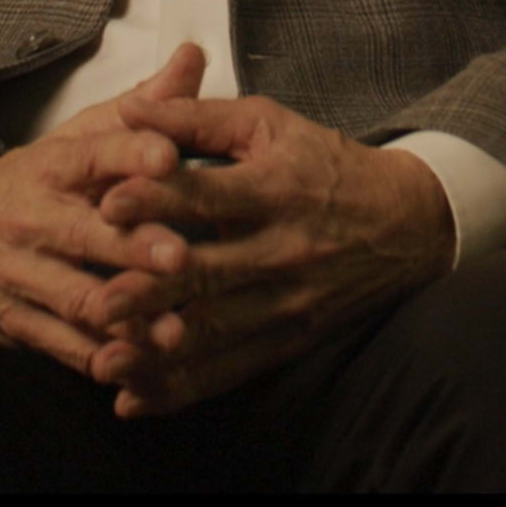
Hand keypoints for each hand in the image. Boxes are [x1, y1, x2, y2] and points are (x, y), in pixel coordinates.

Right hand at [0, 44, 206, 374]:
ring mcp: (20, 273)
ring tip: (175, 332)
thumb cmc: (32, 182)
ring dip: (125, 316)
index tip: (167, 156)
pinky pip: (59, 344)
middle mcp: (33, 218)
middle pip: (86, 233)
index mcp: (53, 166)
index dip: (129, 153)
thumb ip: (141, 106)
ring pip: (75, 297)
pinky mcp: (15, 321)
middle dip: (133, 246)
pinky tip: (139, 370)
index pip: (92, 154)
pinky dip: (98, 359)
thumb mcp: (76, 137)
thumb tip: (194, 55)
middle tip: (181, 256)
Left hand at [83, 93, 456, 416]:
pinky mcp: (290, 340)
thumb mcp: (270, 125)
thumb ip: (198, 118)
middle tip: (97, 302)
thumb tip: (130, 107)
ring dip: (158, 352)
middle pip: (210, 275)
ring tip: (105, 359)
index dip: (159, 200)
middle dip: (151, 292)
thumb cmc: (325, 165)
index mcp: (276, 191)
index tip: (108, 204)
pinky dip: (181, 389)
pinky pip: (231, 371)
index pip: (210, 198)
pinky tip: (134, 399)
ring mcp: (288, 303)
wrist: (408, 223)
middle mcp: (283, 252)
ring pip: (216, 334)